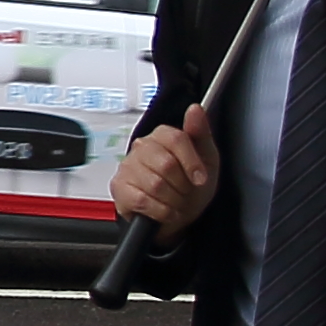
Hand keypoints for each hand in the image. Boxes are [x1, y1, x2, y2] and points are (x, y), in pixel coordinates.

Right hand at [112, 104, 221, 241]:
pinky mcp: (118, 187)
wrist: (178, 215)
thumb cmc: (191, 186)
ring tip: (174, 201)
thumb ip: (201, 133)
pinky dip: (160, 211)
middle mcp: (141, 147)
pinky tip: (164, 210)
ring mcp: (127, 167)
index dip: (192, 162)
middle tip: (185, 192)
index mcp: (162, 136)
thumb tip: (195, 109)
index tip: (201, 179)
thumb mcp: (207, 159)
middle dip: (182, 185)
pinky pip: (142, 200)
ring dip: (172, 200)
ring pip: (155, 185)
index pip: (176, 139)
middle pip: (166, 164)